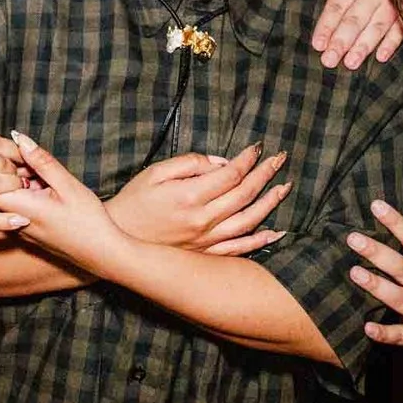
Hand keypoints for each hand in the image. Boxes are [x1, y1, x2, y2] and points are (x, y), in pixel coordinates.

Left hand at [0, 132, 128, 271]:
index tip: (19, 154)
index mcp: (21, 208)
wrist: (102, 254)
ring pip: (5, 198)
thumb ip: (41, 161)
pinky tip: (46, 190)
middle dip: (7, 170)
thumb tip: (19, 139)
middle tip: (32, 163)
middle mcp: (13, 221)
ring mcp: (19, 229)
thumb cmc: (88, 220)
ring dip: (18, 182)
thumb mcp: (67, 185)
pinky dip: (26, 194)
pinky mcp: (26, 232)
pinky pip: (16, 207)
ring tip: (44, 178)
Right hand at [108, 146, 287, 256]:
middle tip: (280, 158)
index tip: (257, 148)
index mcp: (190, 196)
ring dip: (269, 202)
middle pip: (244, 194)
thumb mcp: (154, 173)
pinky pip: (238, 248)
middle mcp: (202, 220)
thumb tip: (219, 163)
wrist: (119, 240)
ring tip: (284, 187)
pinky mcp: (205, 254)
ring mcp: (206, 240)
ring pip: (248, 220)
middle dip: (265, 173)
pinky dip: (260, 240)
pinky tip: (275, 232)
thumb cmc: (133, 202)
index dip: (247, 159)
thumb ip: (189, 164)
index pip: (230, 174)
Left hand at [305, 0, 402, 69]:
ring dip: (363, 47)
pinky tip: (380, 57)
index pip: (337, 6)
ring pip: (376, 27)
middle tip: (330, 60)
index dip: (326, 26)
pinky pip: (400, 28)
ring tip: (351, 63)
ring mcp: (391, 1)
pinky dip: (391, 43)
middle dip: (341, 42)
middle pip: (355, 20)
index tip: (318, 45)